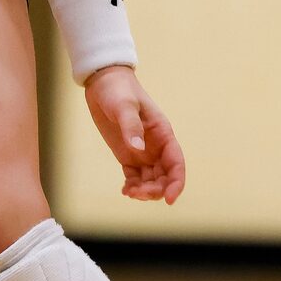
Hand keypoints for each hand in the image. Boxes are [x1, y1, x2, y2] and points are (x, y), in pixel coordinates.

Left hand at [84, 66, 184, 204]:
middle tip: (137, 193)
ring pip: (151, 180)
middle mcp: (156, 146)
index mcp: (163, 134)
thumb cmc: (118, 89)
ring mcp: (142, 151)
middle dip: (156, 190)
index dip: (177, 183)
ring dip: (144, 191)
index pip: (177, 164)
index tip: (170, 199)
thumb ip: (131, 126)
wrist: (103, 81)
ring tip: (129, 192)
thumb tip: (137, 149)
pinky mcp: (127, 154)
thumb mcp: (124, 105)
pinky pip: (135, 177)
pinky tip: (125, 191)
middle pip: (165, 177)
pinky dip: (133, 187)